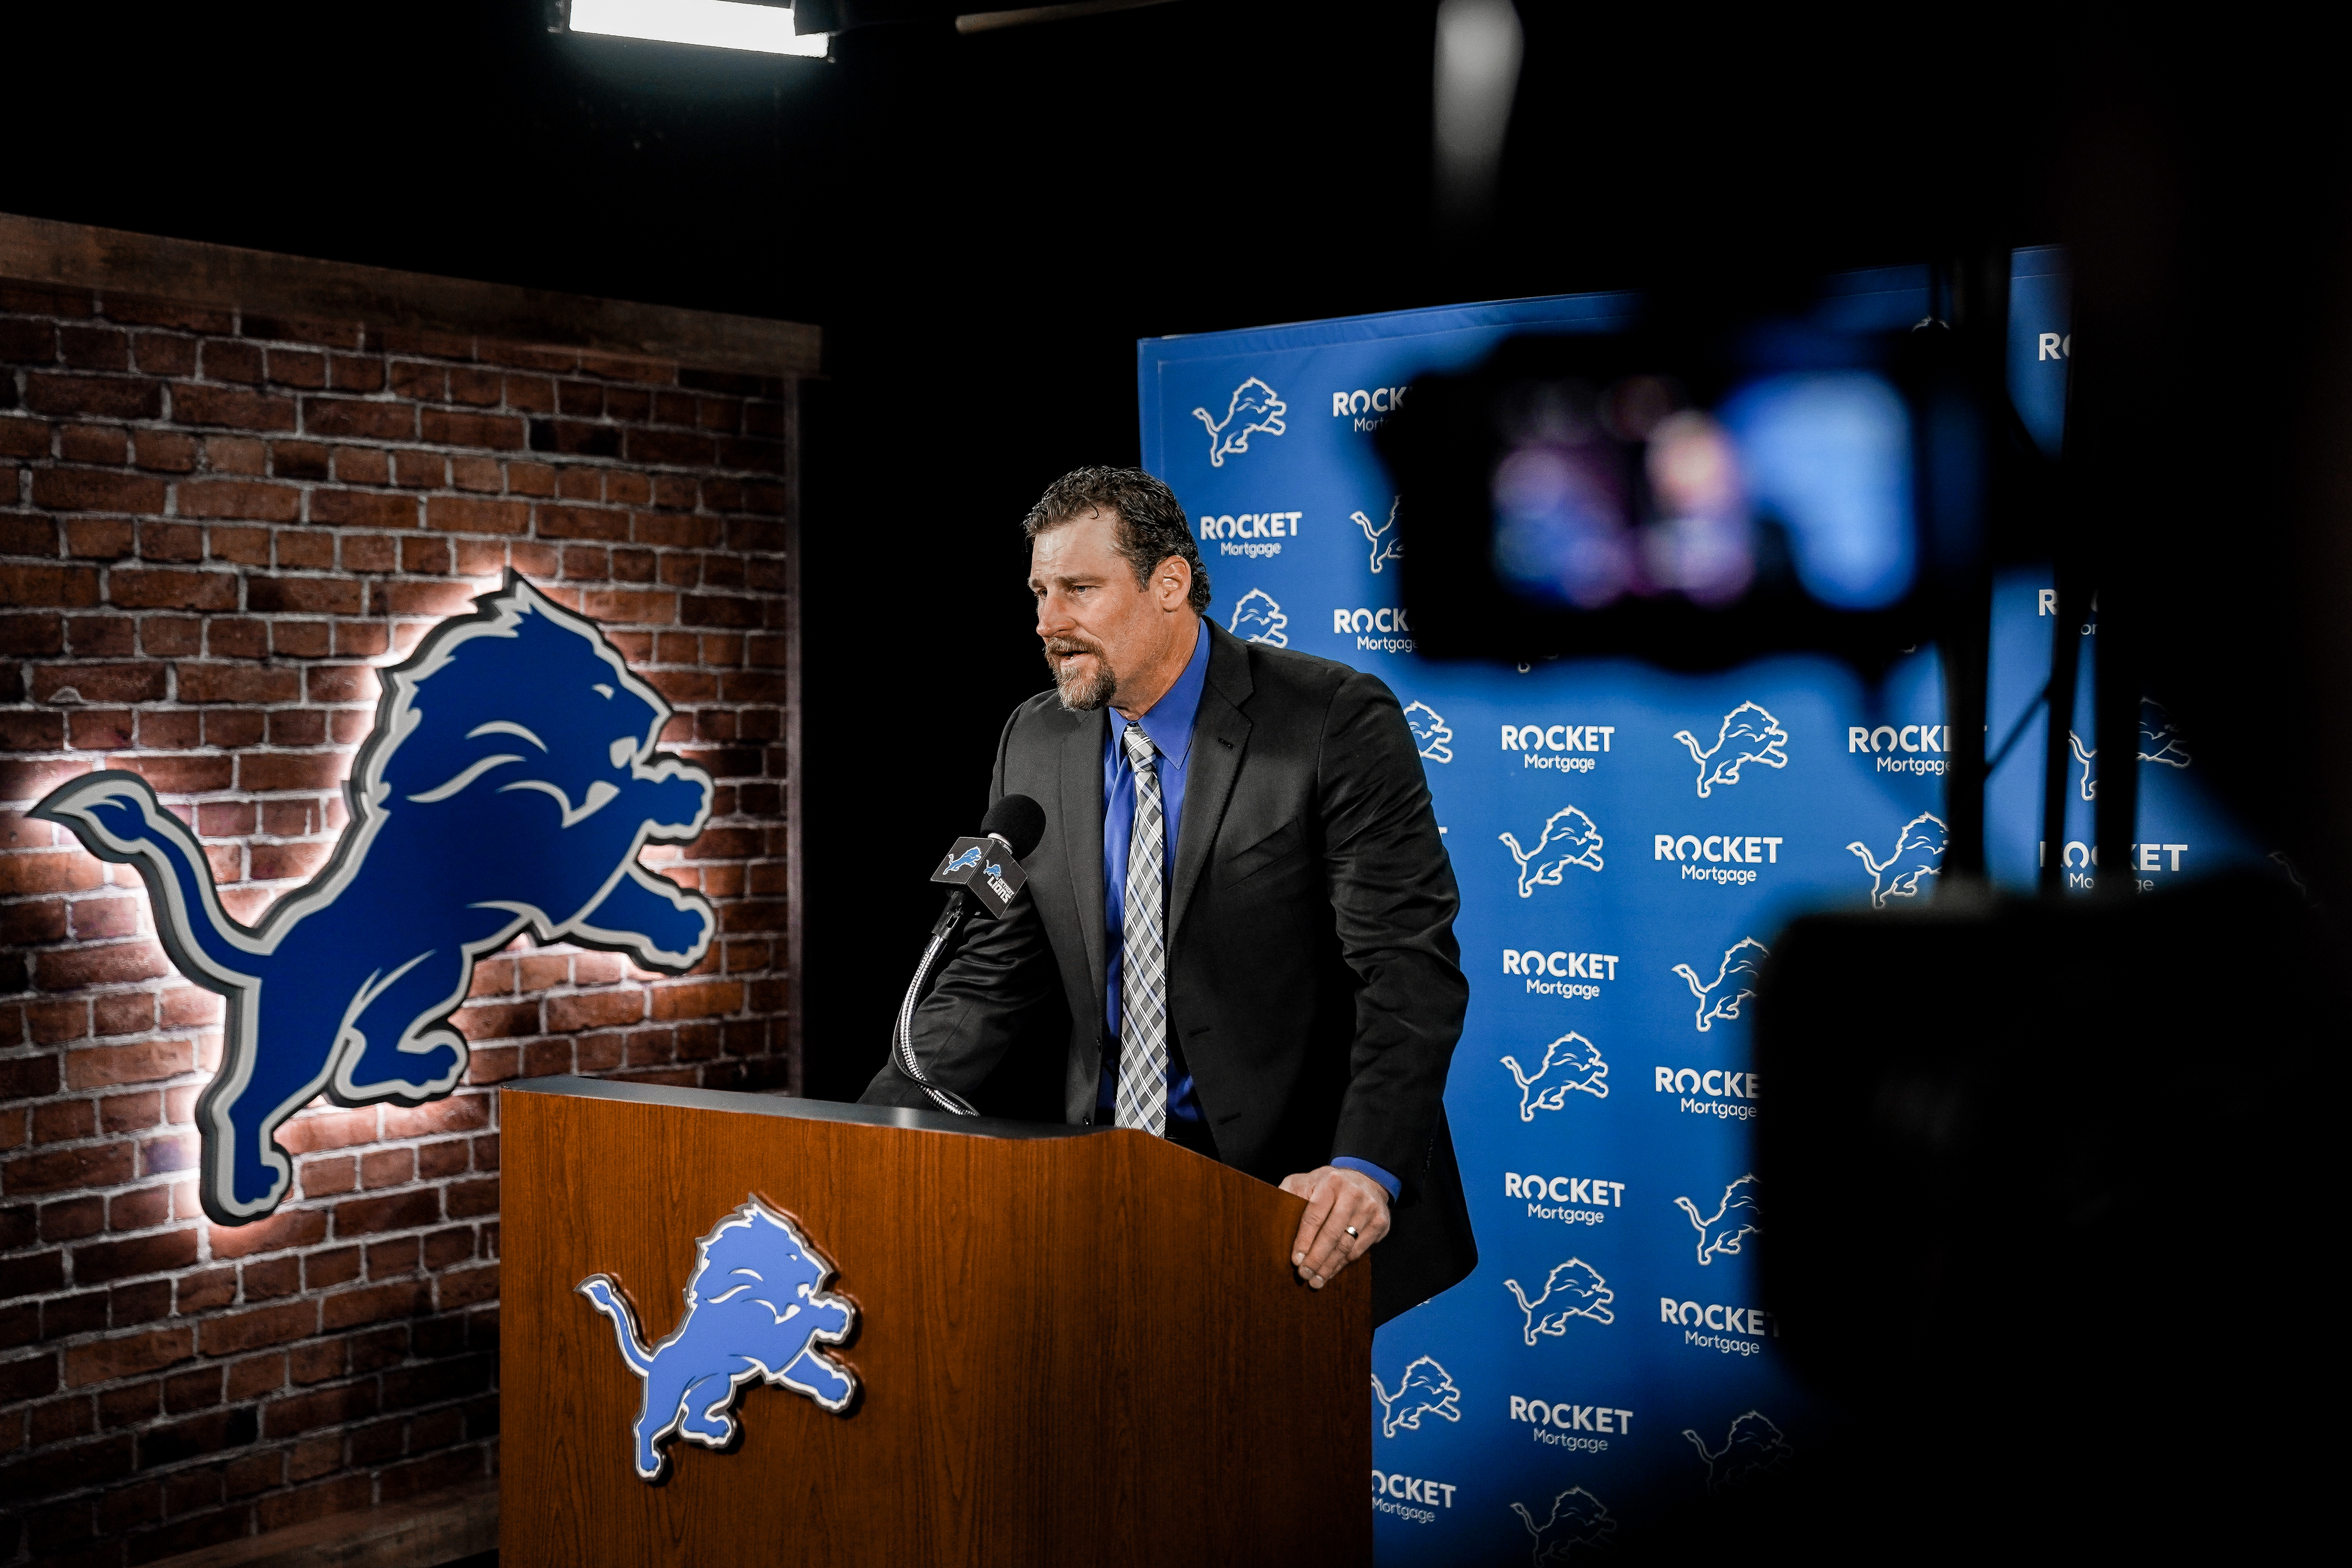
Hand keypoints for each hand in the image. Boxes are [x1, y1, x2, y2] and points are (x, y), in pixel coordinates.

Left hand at [1279, 1165, 1390, 1289]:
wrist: (1365, 1179)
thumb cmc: (1327, 1184)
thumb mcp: (1305, 1181)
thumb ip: (1289, 1194)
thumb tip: (1272, 1216)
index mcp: (1331, 1181)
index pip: (1315, 1215)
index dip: (1304, 1240)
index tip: (1295, 1259)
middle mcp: (1353, 1194)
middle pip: (1332, 1234)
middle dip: (1315, 1258)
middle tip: (1303, 1274)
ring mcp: (1370, 1209)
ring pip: (1346, 1245)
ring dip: (1328, 1266)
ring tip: (1315, 1280)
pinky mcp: (1380, 1223)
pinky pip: (1358, 1250)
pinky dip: (1342, 1264)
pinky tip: (1331, 1271)